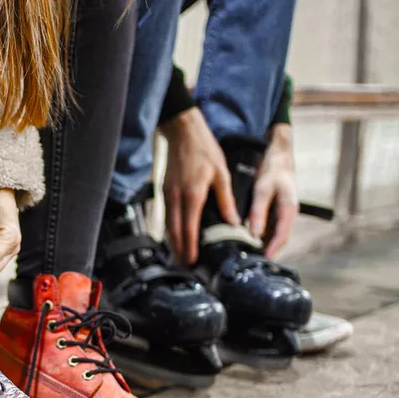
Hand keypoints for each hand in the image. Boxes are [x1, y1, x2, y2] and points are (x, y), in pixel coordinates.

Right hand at [161, 108, 240, 264]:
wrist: (183, 132)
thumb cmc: (203, 150)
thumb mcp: (221, 174)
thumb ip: (226, 201)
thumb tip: (233, 222)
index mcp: (192, 195)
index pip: (189, 228)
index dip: (190, 247)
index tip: (192, 261)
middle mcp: (176, 198)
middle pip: (175, 232)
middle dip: (179, 250)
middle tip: (185, 265)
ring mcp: (168, 194)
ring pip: (168, 225)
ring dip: (173, 242)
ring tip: (179, 255)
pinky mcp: (165, 190)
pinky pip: (166, 215)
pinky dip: (170, 229)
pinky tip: (175, 235)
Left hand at [250, 123, 297, 257]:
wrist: (279, 158)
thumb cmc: (272, 172)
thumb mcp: (262, 190)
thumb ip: (258, 211)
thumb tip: (254, 233)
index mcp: (288, 210)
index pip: (282, 236)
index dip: (273, 249)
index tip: (264, 260)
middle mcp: (288, 214)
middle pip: (279, 238)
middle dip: (268, 250)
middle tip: (252, 262)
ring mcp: (283, 213)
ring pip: (274, 234)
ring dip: (264, 244)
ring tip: (248, 254)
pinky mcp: (277, 211)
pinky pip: (270, 227)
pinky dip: (262, 235)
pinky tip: (249, 240)